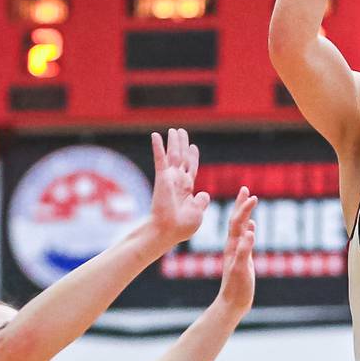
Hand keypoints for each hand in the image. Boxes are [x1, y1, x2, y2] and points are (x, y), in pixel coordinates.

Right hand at [148, 128, 209, 248]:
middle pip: (181, 158)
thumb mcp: (197, 213)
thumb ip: (201, 202)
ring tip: (173, 130)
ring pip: (172, 155)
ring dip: (173, 142)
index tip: (193, 146)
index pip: (191, 168)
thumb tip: (204, 193)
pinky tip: (155, 135)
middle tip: (181, 131)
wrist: (169, 230)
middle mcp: (178, 181)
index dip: (192, 157)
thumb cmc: (182, 226)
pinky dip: (158, 147)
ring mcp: (169, 178)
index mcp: (187, 189)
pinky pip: (160, 159)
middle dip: (182, 144)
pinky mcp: (162, 177)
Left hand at [217, 187, 257, 312]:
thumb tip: (249, 232)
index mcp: (232, 247)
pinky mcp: (242, 259)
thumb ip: (244, 251)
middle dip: (241, 205)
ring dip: (245, 214)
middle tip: (245, 189)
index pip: (237, 222)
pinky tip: (252, 226)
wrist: (231, 304)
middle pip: (236, 221)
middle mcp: (233, 246)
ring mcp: (237, 252)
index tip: (252, 195)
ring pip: (240, 228)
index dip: (244, 208)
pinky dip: (248, 229)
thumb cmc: (236, 288)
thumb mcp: (241, 269)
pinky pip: (245, 239)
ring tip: (249, 202)